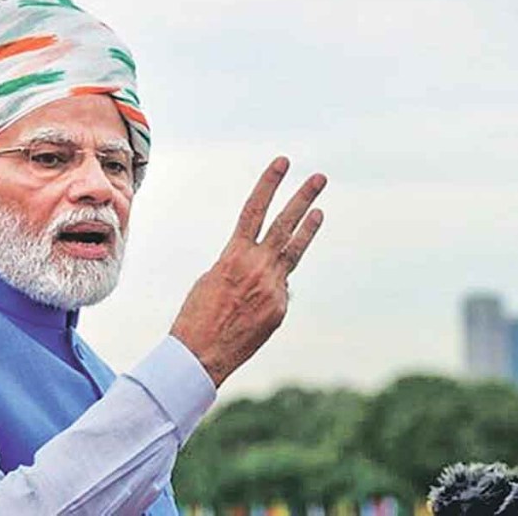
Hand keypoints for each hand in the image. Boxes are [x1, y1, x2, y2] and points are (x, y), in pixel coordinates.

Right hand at [169, 156, 326, 386]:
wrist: (200, 355)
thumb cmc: (197, 315)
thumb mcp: (212, 279)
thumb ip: (241, 264)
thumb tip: (266, 266)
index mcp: (234, 255)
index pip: (255, 210)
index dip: (269, 184)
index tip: (283, 163)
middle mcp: (258, 267)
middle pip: (285, 224)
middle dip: (303, 198)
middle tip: (319, 178)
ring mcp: (273, 288)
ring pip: (293, 253)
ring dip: (307, 230)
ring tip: (320, 211)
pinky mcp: (280, 309)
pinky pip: (279, 292)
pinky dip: (269, 294)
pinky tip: (250, 309)